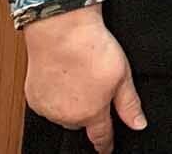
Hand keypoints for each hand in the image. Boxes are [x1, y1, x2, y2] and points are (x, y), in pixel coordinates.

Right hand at [23, 5, 145, 152]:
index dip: (106, 144)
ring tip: (78, 78)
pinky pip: (47, 104)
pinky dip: (54, 95)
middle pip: (81, 122)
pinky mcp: (33, 97)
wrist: (60, 30)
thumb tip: (138, 124)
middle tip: (93, 88)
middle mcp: (66, 116)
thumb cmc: (91, 49)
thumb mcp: (122, 76)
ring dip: (70, 104)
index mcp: (91, 113)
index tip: (107, 148)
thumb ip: (129, 105)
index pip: (101, 137)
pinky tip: (62, 77)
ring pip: (63, 114)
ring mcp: (48, 108)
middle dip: (88, 112)